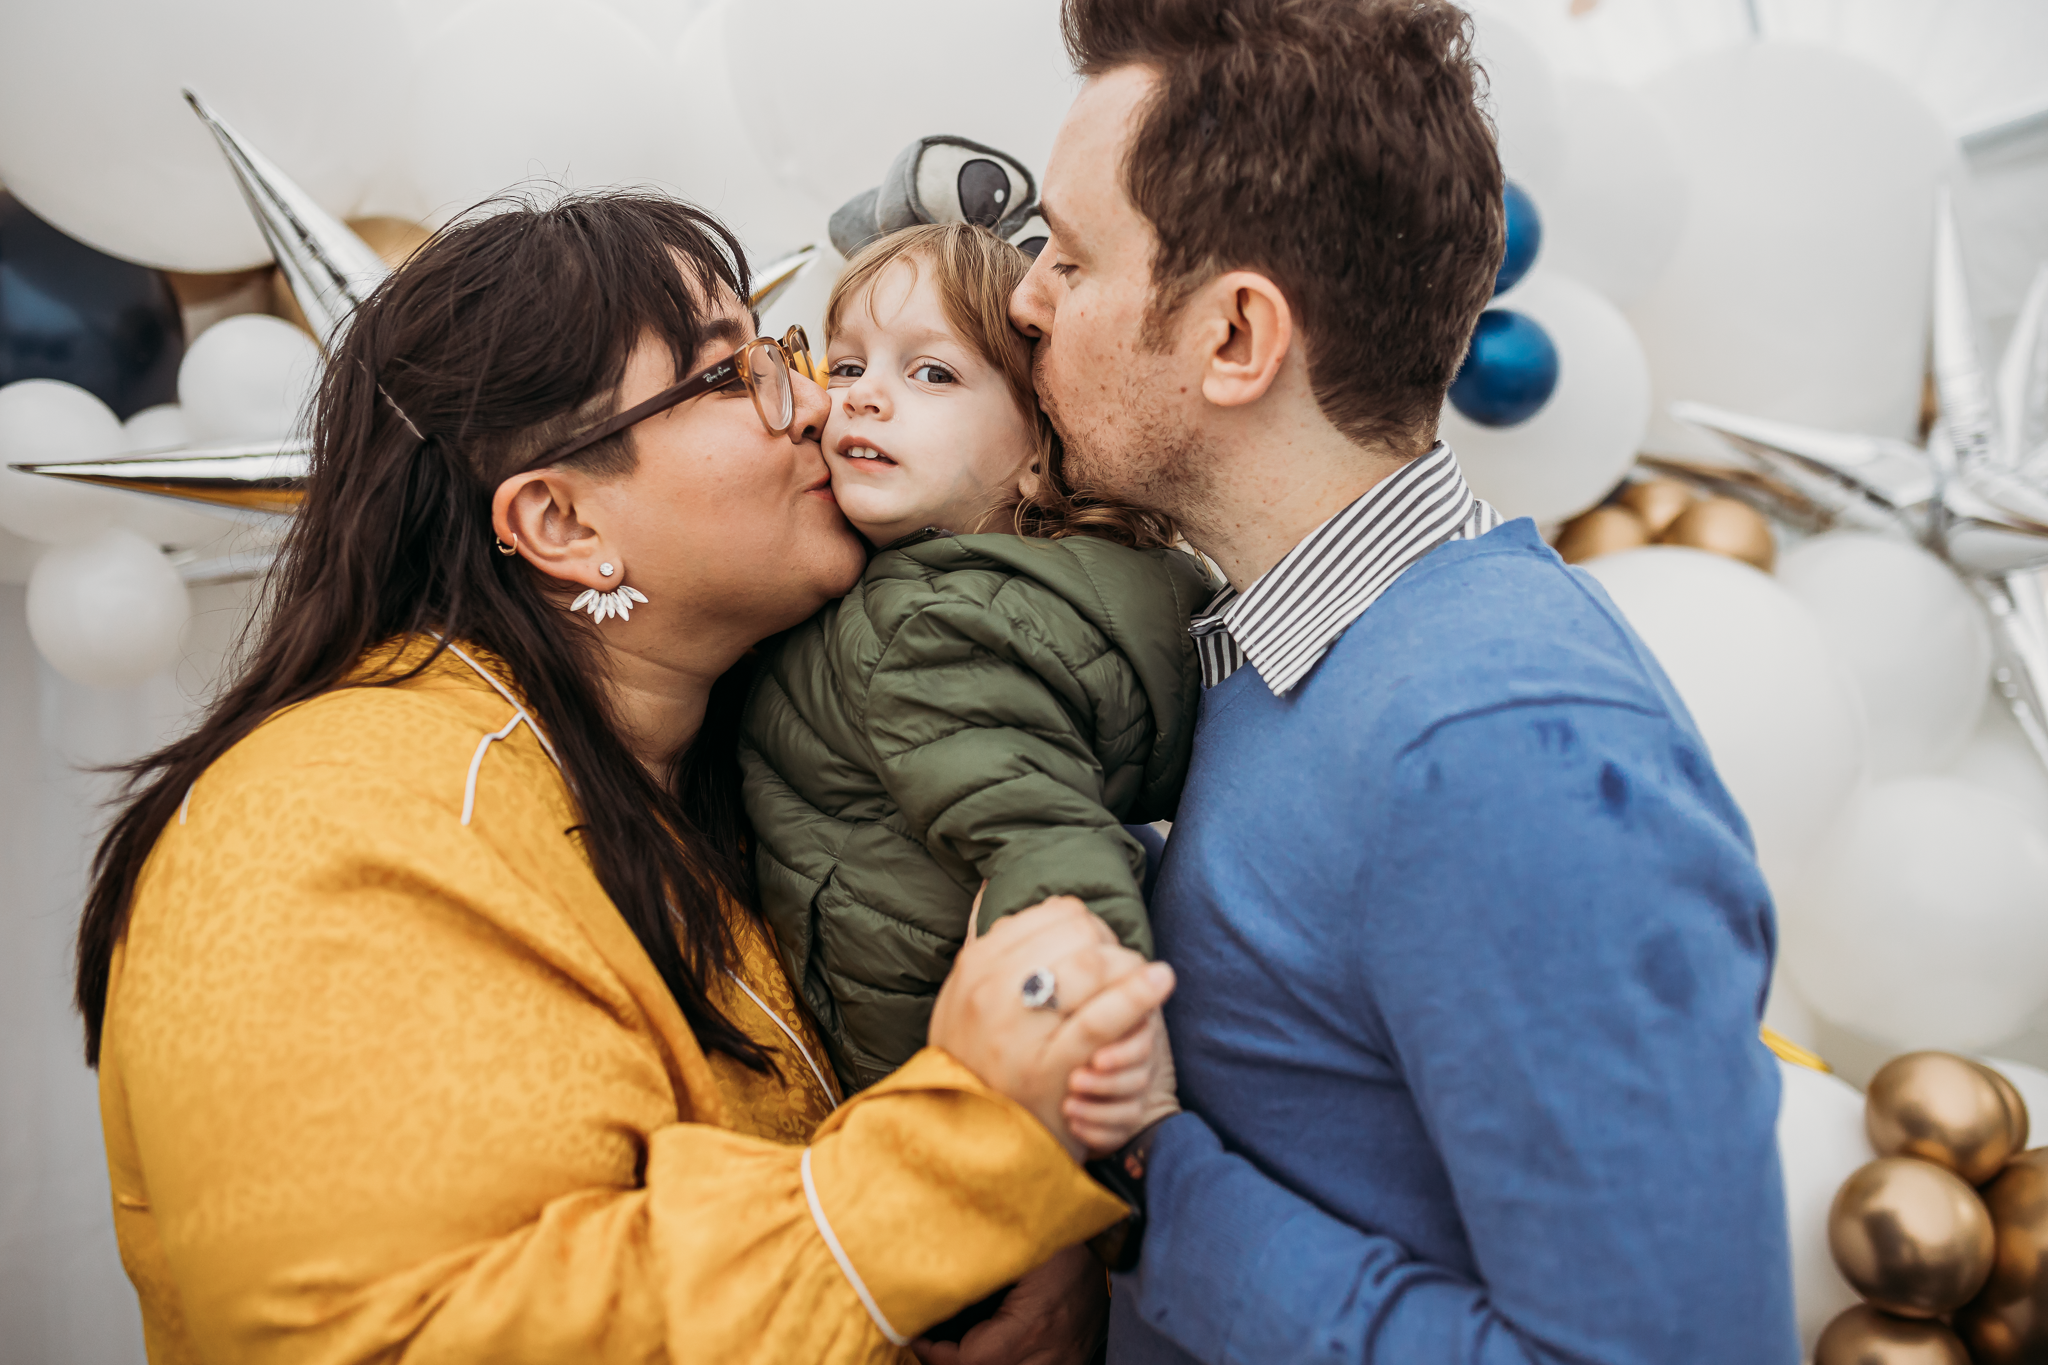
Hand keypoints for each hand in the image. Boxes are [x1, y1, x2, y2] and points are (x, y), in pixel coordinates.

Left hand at [910, 1244, 1107, 1364]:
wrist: (1118, 1238)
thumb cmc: (1067, 1233)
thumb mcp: (1023, 1243)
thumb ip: (981, 1260)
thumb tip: (936, 1269)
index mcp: (1033, 1323)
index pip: (970, 1361)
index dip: (935, 1354)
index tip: (918, 1334)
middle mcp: (1051, 1351)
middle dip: (952, 1364)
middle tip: (931, 1344)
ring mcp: (1066, 1360)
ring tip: (956, 1349)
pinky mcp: (1075, 1358)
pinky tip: (992, 1352)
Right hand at [929, 895, 1176, 1160]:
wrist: (971, 1141)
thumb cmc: (976, 1065)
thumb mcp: (958, 1001)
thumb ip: (984, 947)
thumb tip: (993, 886)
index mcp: (975, 968)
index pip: (1050, 915)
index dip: (1084, 923)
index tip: (1093, 943)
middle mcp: (994, 993)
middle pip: (1076, 934)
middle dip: (1109, 943)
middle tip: (1119, 966)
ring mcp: (1022, 1031)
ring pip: (1092, 966)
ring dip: (1128, 966)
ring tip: (1145, 976)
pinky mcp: (1054, 1067)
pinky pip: (1103, 1017)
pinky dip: (1138, 993)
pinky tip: (1161, 981)